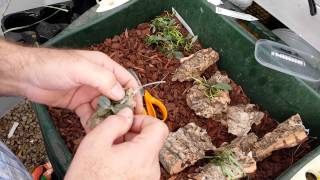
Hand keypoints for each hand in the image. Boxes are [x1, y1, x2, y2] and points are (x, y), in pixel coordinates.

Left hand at [11, 45, 142, 125]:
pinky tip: (95, 131)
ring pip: (105, 108)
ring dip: (108, 118)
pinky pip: (90, 115)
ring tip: (110, 131)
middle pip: (117, 96)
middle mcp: (99, 80)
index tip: (138, 110)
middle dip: (122, 110)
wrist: (27, 76)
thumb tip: (121, 94)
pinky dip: (93, 123)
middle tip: (125, 125)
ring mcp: (89, 93)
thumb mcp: (81, 68)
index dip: (134, 94)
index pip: (126, 80)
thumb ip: (103, 79)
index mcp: (104, 67)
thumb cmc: (54, 66)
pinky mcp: (79, 104)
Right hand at [65, 108, 168, 179]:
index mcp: (143, 155)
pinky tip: (112, 163)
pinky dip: (129, 159)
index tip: (128, 123)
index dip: (144, 119)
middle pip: (151, 140)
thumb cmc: (88, 178)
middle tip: (113, 136)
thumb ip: (114, 122)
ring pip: (145, 153)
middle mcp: (151, 169)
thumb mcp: (95, 143)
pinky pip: (141, 166)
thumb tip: (127, 114)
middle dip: (133, 133)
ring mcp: (149, 179)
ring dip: (130, 147)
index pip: (160, 128)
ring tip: (109, 152)